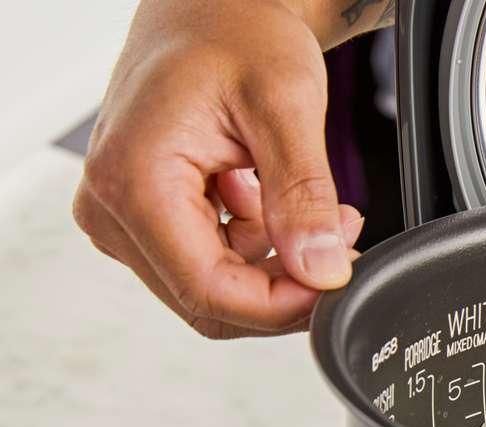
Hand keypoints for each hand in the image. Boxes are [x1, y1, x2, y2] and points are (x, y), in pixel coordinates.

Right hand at [72, 0, 364, 338]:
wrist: (213, 5)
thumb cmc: (235, 31)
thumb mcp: (286, 105)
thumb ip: (303, 196)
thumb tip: (321, 270)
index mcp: (132, 180)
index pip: (209, 291)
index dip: (281, 305)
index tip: (335, 281)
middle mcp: (112, 206)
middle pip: (208, 300)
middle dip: (284, 286)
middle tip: (340, 242)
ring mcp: (123, 215)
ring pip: (213, 288)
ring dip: (277, 265)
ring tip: (324, 211)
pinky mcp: (144, 214)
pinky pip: (209, 262)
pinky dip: (260, 248)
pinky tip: (284, 204)